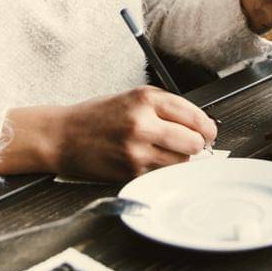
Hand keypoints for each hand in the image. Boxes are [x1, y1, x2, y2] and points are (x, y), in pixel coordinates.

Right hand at [0, 86, 216, 180]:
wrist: (62, 136)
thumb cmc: (97, 116)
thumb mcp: (132, 97)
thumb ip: (165, 107)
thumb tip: (200, 123)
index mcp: (145, 99)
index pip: (194, 115)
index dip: (207, 127)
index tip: (209, 132)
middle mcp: (142, 123)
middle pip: (194, 142)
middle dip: (197, 145)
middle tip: (192, 144)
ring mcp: (136, 150)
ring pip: (181, 162)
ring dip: (180, 159)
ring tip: (166, 152)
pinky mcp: (130, 171)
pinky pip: (162, 174)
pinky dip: (162, 170)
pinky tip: (149, 160)